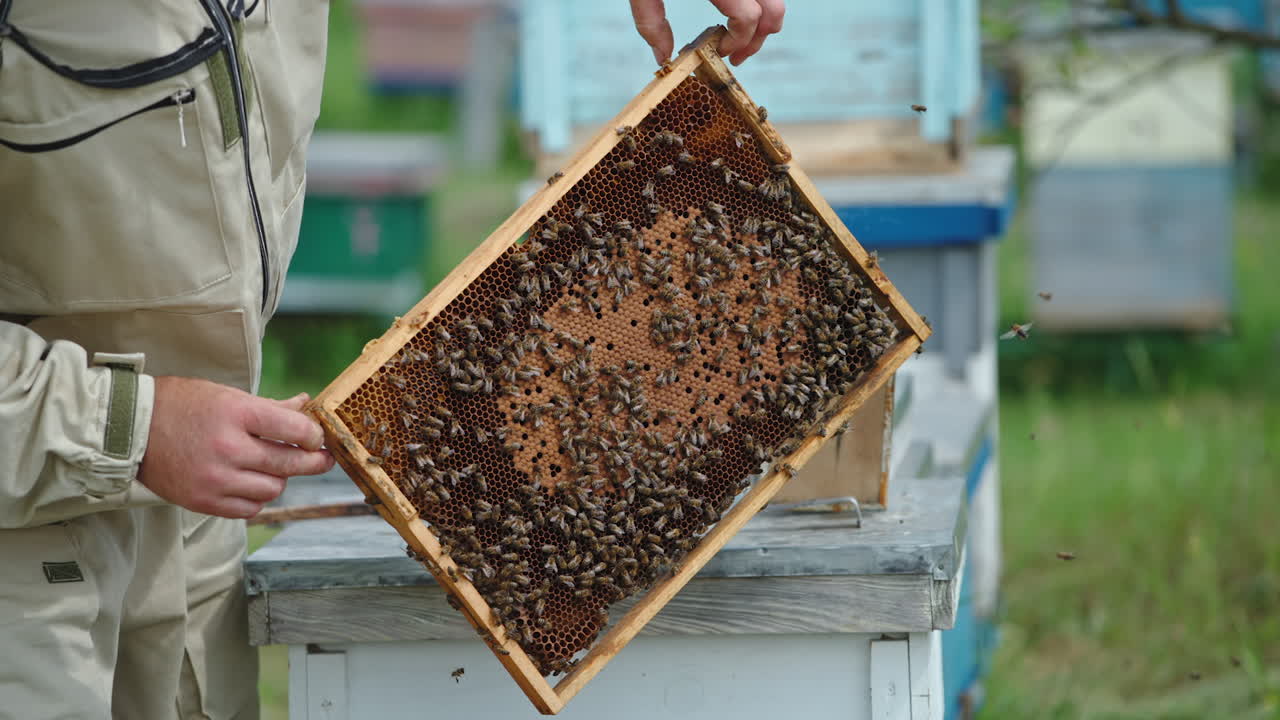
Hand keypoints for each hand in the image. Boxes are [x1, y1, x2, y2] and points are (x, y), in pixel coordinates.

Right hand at [139, 376, 333, 518]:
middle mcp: (228, 448)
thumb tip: (306, 405)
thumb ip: (270, 407)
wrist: (130, 429)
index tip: (316, 438)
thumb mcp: (227, 395)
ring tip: (273, 468)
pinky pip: (249, 508)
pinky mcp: (203, 501)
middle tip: (321, 459)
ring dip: (280, 479)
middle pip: (289, 463)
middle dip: (313, 462)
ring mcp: (215, 478)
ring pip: (273, 489)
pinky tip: (252, 483)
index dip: (314, 436)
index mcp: (236, 414)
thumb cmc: (182, 405)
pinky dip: (257, 498)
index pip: (295, 430)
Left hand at [630, 0, 784, 65]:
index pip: (747, 18)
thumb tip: (664, 59)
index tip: (719, 53)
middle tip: (736, 57)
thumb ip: (650, 21)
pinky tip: (736, 15)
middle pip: (773, 10)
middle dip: (758, 39)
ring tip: (738, 38)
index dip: (737, 42)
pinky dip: (760, 5)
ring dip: (764, 22)